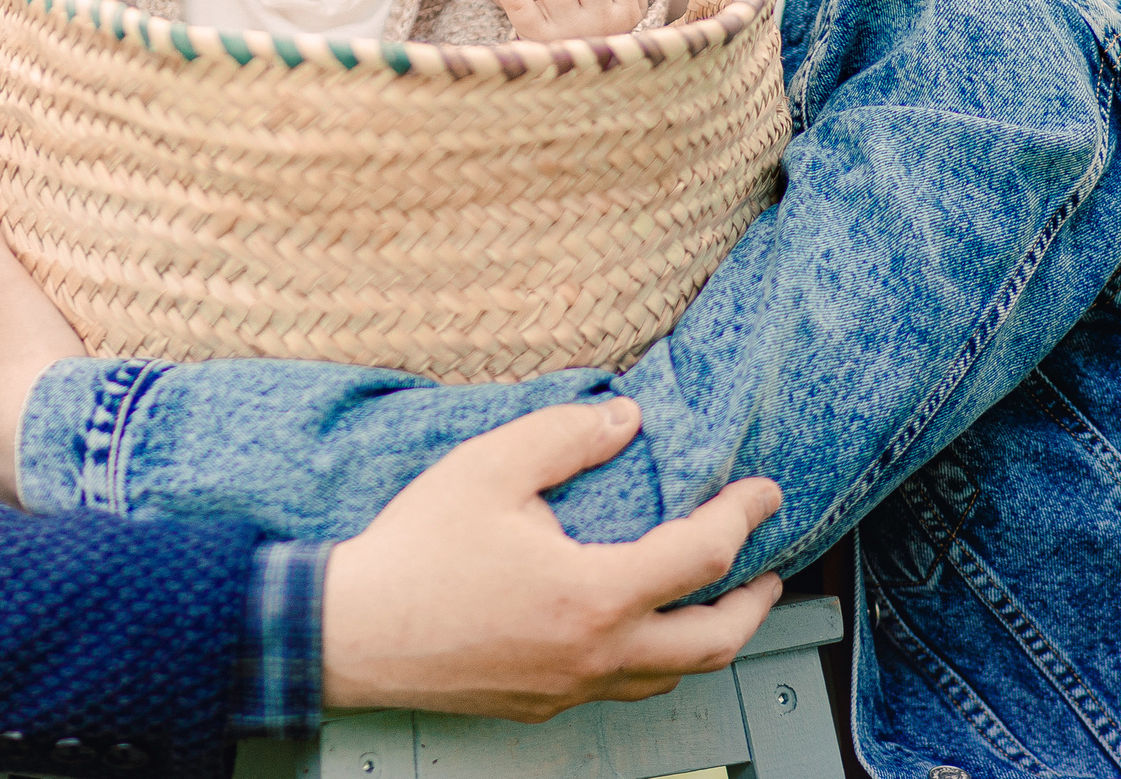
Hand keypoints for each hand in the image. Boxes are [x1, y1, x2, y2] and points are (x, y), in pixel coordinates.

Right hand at [320, 399, 782, 720]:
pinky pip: (620, 688)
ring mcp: (569, 686)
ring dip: (706, 638)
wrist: (350, 632)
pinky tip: (636, 631)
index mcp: (593, 594)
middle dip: (755, 602)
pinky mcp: (540, 702)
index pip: (700, 556)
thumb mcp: (489, 466)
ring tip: (713, 603)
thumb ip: (565, 434)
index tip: (763, 492)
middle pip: (713, 643)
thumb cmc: (414, 552)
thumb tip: (626, 419)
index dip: (742, 517)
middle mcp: (595, 653)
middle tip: (769, 569)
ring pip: (669, 676)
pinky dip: (651, 659)